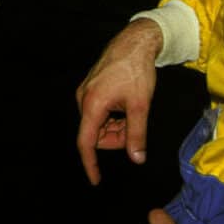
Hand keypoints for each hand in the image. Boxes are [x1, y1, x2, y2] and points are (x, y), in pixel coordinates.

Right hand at [75, 19, 162, 184]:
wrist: (134, 42)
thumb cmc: (136, 71)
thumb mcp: (140, 106)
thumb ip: (137, 134)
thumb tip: (137, 159)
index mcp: (92, 105)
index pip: (86, 143)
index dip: (90, 164)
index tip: (95, 180)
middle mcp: (83, 100)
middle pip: (95, 134)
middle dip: (115, 138)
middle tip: (135, 130)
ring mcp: (85, 93)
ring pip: (98, 124)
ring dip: (115, 127)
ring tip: (134, 114)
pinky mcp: (90, 88)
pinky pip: (99, 112)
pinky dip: (113, 117)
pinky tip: (126, 107)